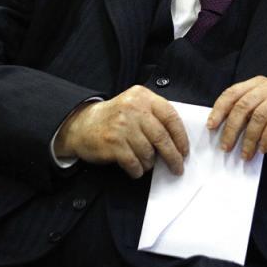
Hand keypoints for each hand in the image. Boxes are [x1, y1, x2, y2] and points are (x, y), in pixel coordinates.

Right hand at [54, 86, 188, 178]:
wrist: (82, 124)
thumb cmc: (115, 118)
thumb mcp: (135, 105)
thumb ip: (155, 115)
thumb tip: (178, 140)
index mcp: (143, 97)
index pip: (170, 116)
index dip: (181, 137)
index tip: (184, 151)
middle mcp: (133, 108)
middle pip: (161, 137)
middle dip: (172, 156)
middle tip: (177, 167)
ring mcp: (122, 125)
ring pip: (148, 152)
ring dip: (150, 163)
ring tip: (147, 163)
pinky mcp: (112, 143)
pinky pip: (134, 162)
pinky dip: (138, 170)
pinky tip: (136, 168)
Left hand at [207, 76, 266, 161]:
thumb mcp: (263, 118)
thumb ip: (246, 118)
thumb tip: (221, 133)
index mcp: (259, 84)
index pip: (232, 93)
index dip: (219, 110)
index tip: (211, 127)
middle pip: (243, 105)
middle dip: (231, 128)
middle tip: (226, 148)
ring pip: (258, 116)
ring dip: (249, 139)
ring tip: (246, 155)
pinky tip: (264, 149)